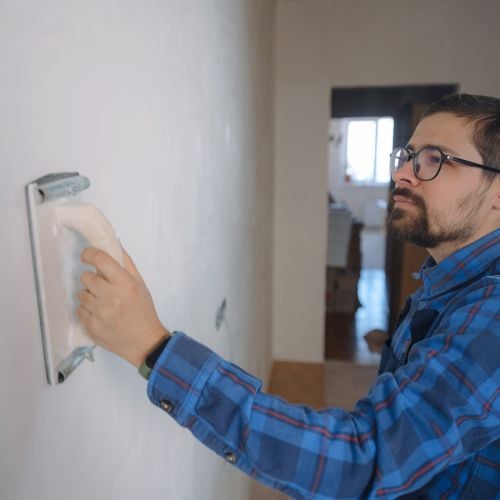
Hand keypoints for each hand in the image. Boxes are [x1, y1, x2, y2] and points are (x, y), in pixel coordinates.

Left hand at [77, 247, 170, 366]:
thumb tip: (114, 244)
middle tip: (101, 285)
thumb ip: (127, 264)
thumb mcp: (140, 284)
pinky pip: (79, 310)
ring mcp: (100, 312)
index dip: (89, 254)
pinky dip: (87, 310)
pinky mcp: (91, 326)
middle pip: (86, 277)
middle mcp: (111, 296)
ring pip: (81, 294)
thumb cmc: (143, 310)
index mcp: (125, 283)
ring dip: (89, 295)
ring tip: (102, 302)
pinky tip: (99, 313)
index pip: (100, 260)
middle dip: (92, 278)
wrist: (144, 341)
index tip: (87, 255)